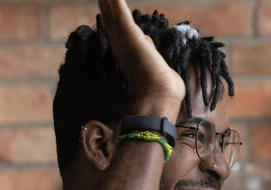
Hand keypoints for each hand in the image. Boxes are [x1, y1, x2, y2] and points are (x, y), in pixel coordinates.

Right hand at [98, 0, 184, 114]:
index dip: (112, 17)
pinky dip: (115, 2)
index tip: (108, 5)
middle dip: (107, 5)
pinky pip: (120, 13)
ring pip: (113, 14)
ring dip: (109, 2)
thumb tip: (148, 44)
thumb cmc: (162, 89)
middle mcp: (122, 46)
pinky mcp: (131, 36)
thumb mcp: (157, 66)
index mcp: (128, 54)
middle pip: (111, 19)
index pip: (118, 30)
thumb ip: (150, 53)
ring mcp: (124, 40)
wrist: (160, 98)